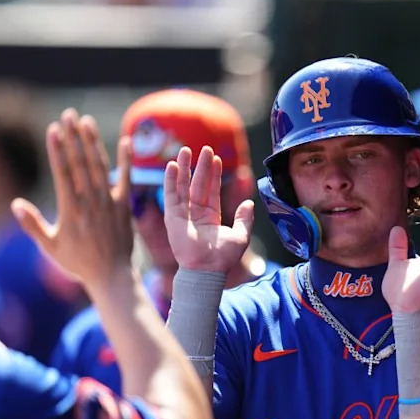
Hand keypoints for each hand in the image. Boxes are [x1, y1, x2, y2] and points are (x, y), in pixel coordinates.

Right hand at [12, 109, 133, 287]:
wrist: (111, 275)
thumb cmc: (78, 262)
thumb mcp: (49, 246)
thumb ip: (33, 224)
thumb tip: (15, 203)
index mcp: (70, 209)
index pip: (63, 172)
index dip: (58, 149)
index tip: (54, 129)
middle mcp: (90, 201)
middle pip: (80, 163)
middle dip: (74, 137)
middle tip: (69, 114)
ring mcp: (108, 202)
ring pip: (100, 166)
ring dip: (93, 142)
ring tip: (86, 121)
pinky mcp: (124, 206)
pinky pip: (126, 179)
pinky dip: (126, 161)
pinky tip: (126, 141)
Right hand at [163, 146, 253, 273]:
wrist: (207, 269)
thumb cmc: (223, 258)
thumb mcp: (240, 235)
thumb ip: (245, 218)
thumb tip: (249, 203)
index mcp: (211, 217)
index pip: (212, 190)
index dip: (215, 174)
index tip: (217, 158)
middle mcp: (196, 213)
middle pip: (198, 184)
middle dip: (202, 166)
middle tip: (205, 148)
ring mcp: (183, 214)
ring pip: (183, 186)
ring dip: (184, 168)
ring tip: (185, 149)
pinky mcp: (173, 217)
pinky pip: (170, 195)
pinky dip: (170, 180)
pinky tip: (171, 165)